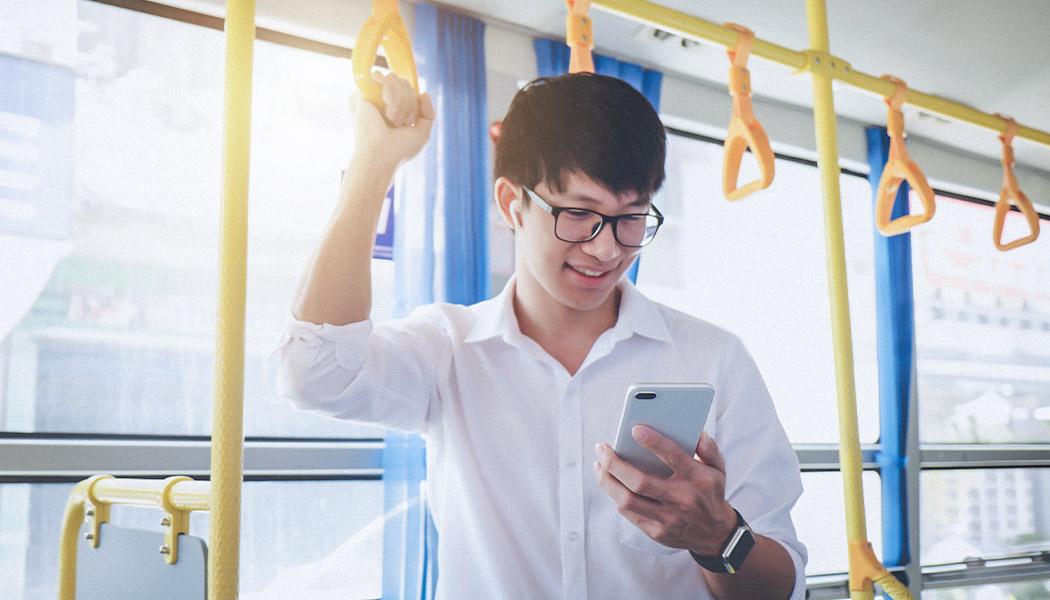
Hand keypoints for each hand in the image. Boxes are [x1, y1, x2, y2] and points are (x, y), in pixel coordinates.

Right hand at [352, 71, 434, 169]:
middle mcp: (381, 102)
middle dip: (409, 105)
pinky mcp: (364, 93)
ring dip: (402, 105)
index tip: (408, 123)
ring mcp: (372, 97)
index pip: (409, 92)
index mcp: (393, 110)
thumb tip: (424, 93)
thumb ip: (427, 114)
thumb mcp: (421, 134)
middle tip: (399, 124)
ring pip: (397, 80)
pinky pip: (387, 81)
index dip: (414, 105)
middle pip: (405, 85)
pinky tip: (388, 114)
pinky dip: (394, 99)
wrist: (380, 155)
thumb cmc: (399, 150)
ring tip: (393, 120)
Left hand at [594, 427, 737, 555]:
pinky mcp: (657, 532)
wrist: (717, 535)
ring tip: (599, 465)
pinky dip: (616, 495)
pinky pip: (629, 513)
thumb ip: (709, 448)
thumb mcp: (718, 469)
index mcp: (697, 479)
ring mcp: (668, 519)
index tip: (634, 429)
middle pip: (640, 482)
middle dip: (614, 463)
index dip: (653, 442)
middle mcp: (681, 499)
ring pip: (627, 500)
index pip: (673, 456)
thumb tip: (696, 432)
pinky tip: (610, 482)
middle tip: (601, 448)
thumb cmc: (711, 493)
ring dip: (607, 481)